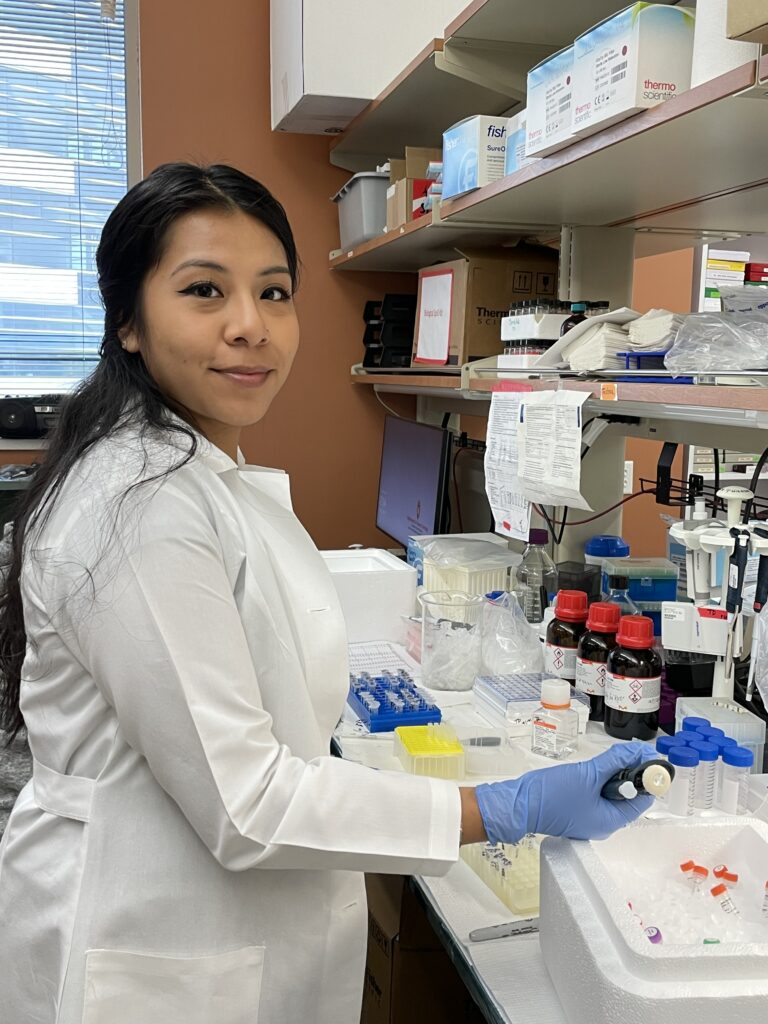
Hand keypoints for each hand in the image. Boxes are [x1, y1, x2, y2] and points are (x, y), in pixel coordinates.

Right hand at [474, 742, 657, 844]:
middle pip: (627, 796)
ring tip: (609, 758)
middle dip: (629, 773)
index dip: (647, 778)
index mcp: (611, 821)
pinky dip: (599, 780)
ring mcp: (588, 816)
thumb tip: (637, 751)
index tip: (647, 757)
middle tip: (627, 752)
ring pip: (610, 793)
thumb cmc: (553, 795)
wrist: (519, 804)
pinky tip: (595, 767)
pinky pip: (596, 794)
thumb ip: (614, 762)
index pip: (641, 800)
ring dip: (613, 774)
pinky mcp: (577, 809)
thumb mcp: (588, 774)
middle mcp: (603, 822)